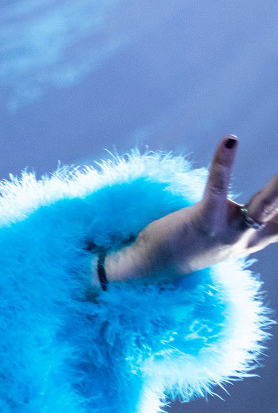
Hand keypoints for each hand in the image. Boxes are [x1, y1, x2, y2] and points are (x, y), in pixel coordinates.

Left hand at [102, 136, 277, 284]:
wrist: (146, 270)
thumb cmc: (184, 247)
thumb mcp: (226, 239)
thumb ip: (252, 224)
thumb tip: (267, 211)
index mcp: (254, 240)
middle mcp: (247, 239)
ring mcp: (227, 233)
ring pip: (264, 206)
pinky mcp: (202, 222)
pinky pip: (217, 189)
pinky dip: (224, 164)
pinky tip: (231, 142)